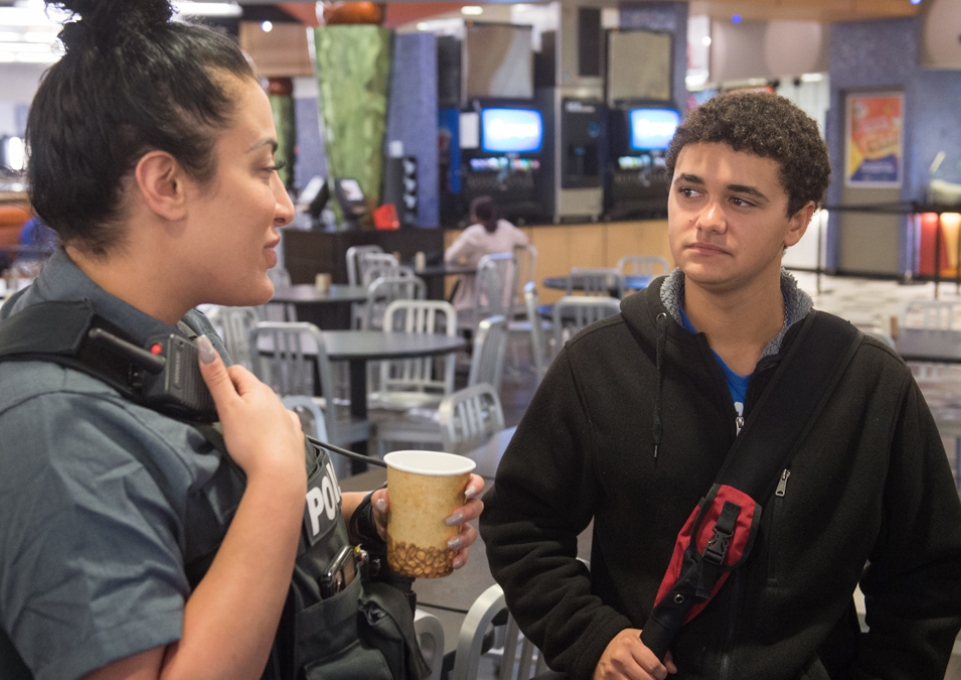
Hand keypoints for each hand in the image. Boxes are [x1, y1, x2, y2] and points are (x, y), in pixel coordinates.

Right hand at [197, 335, 305, 489]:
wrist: (278, 473)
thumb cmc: (252, 443)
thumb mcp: (227, 407)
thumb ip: (216, 378)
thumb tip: (206, 347)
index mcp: (259, 390)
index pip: (235, 371)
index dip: (220, 377)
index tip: (210, 390)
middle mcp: (275, 400)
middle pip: (250, 389)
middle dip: (234, 395)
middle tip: (219, 411)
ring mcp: (285, 417)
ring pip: (264, 406)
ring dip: (251, 411)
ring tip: (237, 427)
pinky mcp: (290, 435)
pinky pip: (276, 424)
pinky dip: (266, 427)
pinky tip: (259, 436)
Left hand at [370, 474, 484, 568]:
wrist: (386, 527)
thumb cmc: (395, 506)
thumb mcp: (386, 500)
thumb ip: (383, 498)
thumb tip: (383, 499)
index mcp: (448, 489)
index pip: (471, 482)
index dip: (475, 485)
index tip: (467, 491)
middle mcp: (455, 507)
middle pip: (475, 507)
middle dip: (468, 513)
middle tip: (451, 519)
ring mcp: (454, 527)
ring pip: (470, 531)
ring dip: (464, 538)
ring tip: (450, 543)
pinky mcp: (448, 545)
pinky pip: (461, 552)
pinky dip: (460, 557)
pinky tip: (453, 561)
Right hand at [593, 629, 676, 679]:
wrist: (599, 647)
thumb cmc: (624, 644)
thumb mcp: (641, 640)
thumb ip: (661, 652)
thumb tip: (673, 669)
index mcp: (629, 644)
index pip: (654, 666)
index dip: (662, 673)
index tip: (661, 673)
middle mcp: (619, 658)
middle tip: (653, 678)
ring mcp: (611, 672)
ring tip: (642, 679)